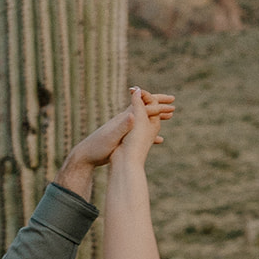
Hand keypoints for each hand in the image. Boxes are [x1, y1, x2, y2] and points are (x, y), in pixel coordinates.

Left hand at [55, 90, 173, 196]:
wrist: (86, 155)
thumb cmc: (98, 147)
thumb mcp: (111, 136)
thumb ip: (123, 125)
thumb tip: (134, 113)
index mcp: (125, 118)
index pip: (144, 106)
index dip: (159, 104)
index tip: (173, 105)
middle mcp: (125, 120)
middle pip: (145, 108)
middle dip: (159, 105)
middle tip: (173, 104)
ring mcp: (124, 128)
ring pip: (144, 119)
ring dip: (156, 117)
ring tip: (168, 117)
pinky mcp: (122, 137)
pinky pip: (140, 131)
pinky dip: (150, 132)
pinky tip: (156, 139)